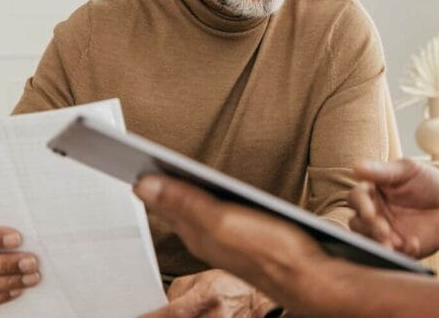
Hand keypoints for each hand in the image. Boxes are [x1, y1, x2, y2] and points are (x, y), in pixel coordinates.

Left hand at [134, 175, 330, 315]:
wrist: (309, 279)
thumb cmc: (271, 252)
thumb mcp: (221, 221)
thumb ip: (184, 201)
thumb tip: (143, 185)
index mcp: (196, 232)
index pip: (161, 201)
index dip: (147, 179)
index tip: (128, 159)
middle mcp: (206, 238)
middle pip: (175, 207)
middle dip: (158, 185)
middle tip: (141, 161)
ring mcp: (225, 240)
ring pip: (193, 212)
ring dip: (179, 192)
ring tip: (167, 172)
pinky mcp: (244, 239)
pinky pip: (214, 217)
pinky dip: (204, 201)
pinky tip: (210, 193)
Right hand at [348, 159, 438, 258]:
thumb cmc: (430, 183)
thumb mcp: (409, 170)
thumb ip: (383, 171)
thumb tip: (356, 167)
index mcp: (373, 191)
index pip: (356, 198)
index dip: (360, 205)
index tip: (371, 211)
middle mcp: (375, 213)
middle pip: (357, 223)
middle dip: (368, 228)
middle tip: (383, 231)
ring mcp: (385, 232)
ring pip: (369, 241)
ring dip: (378, 243)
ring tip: (395, 243)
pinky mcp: (398, 249)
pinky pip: (391, 255)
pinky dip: (400, 252)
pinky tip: (413, 244)